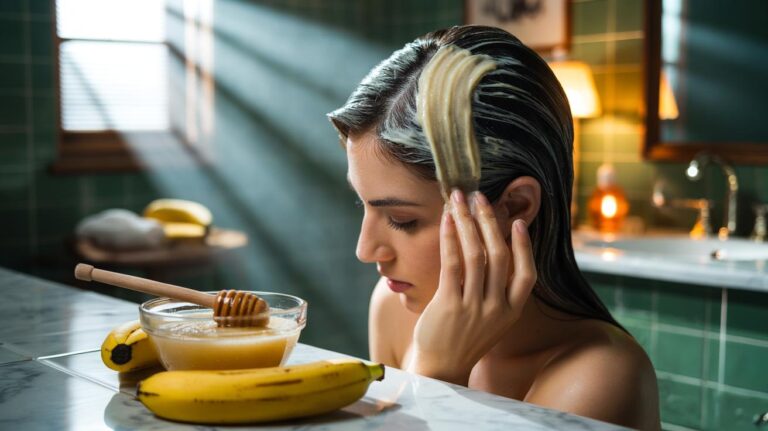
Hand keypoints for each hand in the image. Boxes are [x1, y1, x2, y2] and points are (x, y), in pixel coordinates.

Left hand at [406, 188, 536, 384]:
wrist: (440, 367)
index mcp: (511, 312)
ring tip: (459, 200)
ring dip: (467, 222)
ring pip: (475, 255)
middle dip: (489, 221)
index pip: (528, 274)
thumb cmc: (464, 336)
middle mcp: (496, 309)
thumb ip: (498, 291)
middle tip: (480, 197)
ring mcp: (473, 308)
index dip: (525, 246)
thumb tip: (497, 249)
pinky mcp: (448, 305)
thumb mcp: (492, 319)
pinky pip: (451, 264)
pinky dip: (450, 238)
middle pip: (499, 256)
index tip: (518, 221)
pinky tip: (447, 221)